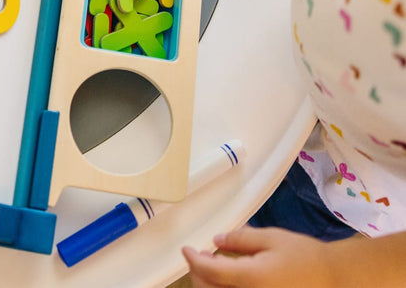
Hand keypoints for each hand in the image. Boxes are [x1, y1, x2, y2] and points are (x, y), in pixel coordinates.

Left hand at [182, 227, 334, 287]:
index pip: (209, 272)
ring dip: (210, 284)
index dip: (193, 260)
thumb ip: (240, 239)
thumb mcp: (271, 238)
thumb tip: (217, 241)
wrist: (336, 280)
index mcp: (250, 279)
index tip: (186, 249)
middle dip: (198, 274)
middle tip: (198, 256)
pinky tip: (229, 278)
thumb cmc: (305, 257)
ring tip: (213, 265)